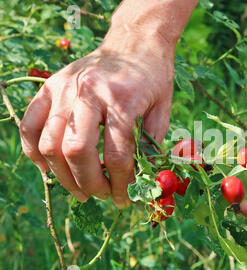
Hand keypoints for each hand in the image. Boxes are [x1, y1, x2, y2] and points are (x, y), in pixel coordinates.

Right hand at [20, 33, 173, 208]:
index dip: (120, 184)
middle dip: (89, 184)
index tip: (124, 199)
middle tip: (100, 195)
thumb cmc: (152, 76)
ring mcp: (64, 89)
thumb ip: (151, 145)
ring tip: (79, 188)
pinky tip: (50, 167)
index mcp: (122, 100)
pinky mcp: (49, 86)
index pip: (117, 156)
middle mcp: (88, 93)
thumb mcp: (163, 109)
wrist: (134, 41)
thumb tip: (142, 181)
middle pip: (77, 153)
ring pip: (50, 144)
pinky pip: (30, 125)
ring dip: (63, 175)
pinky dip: (35, 152)